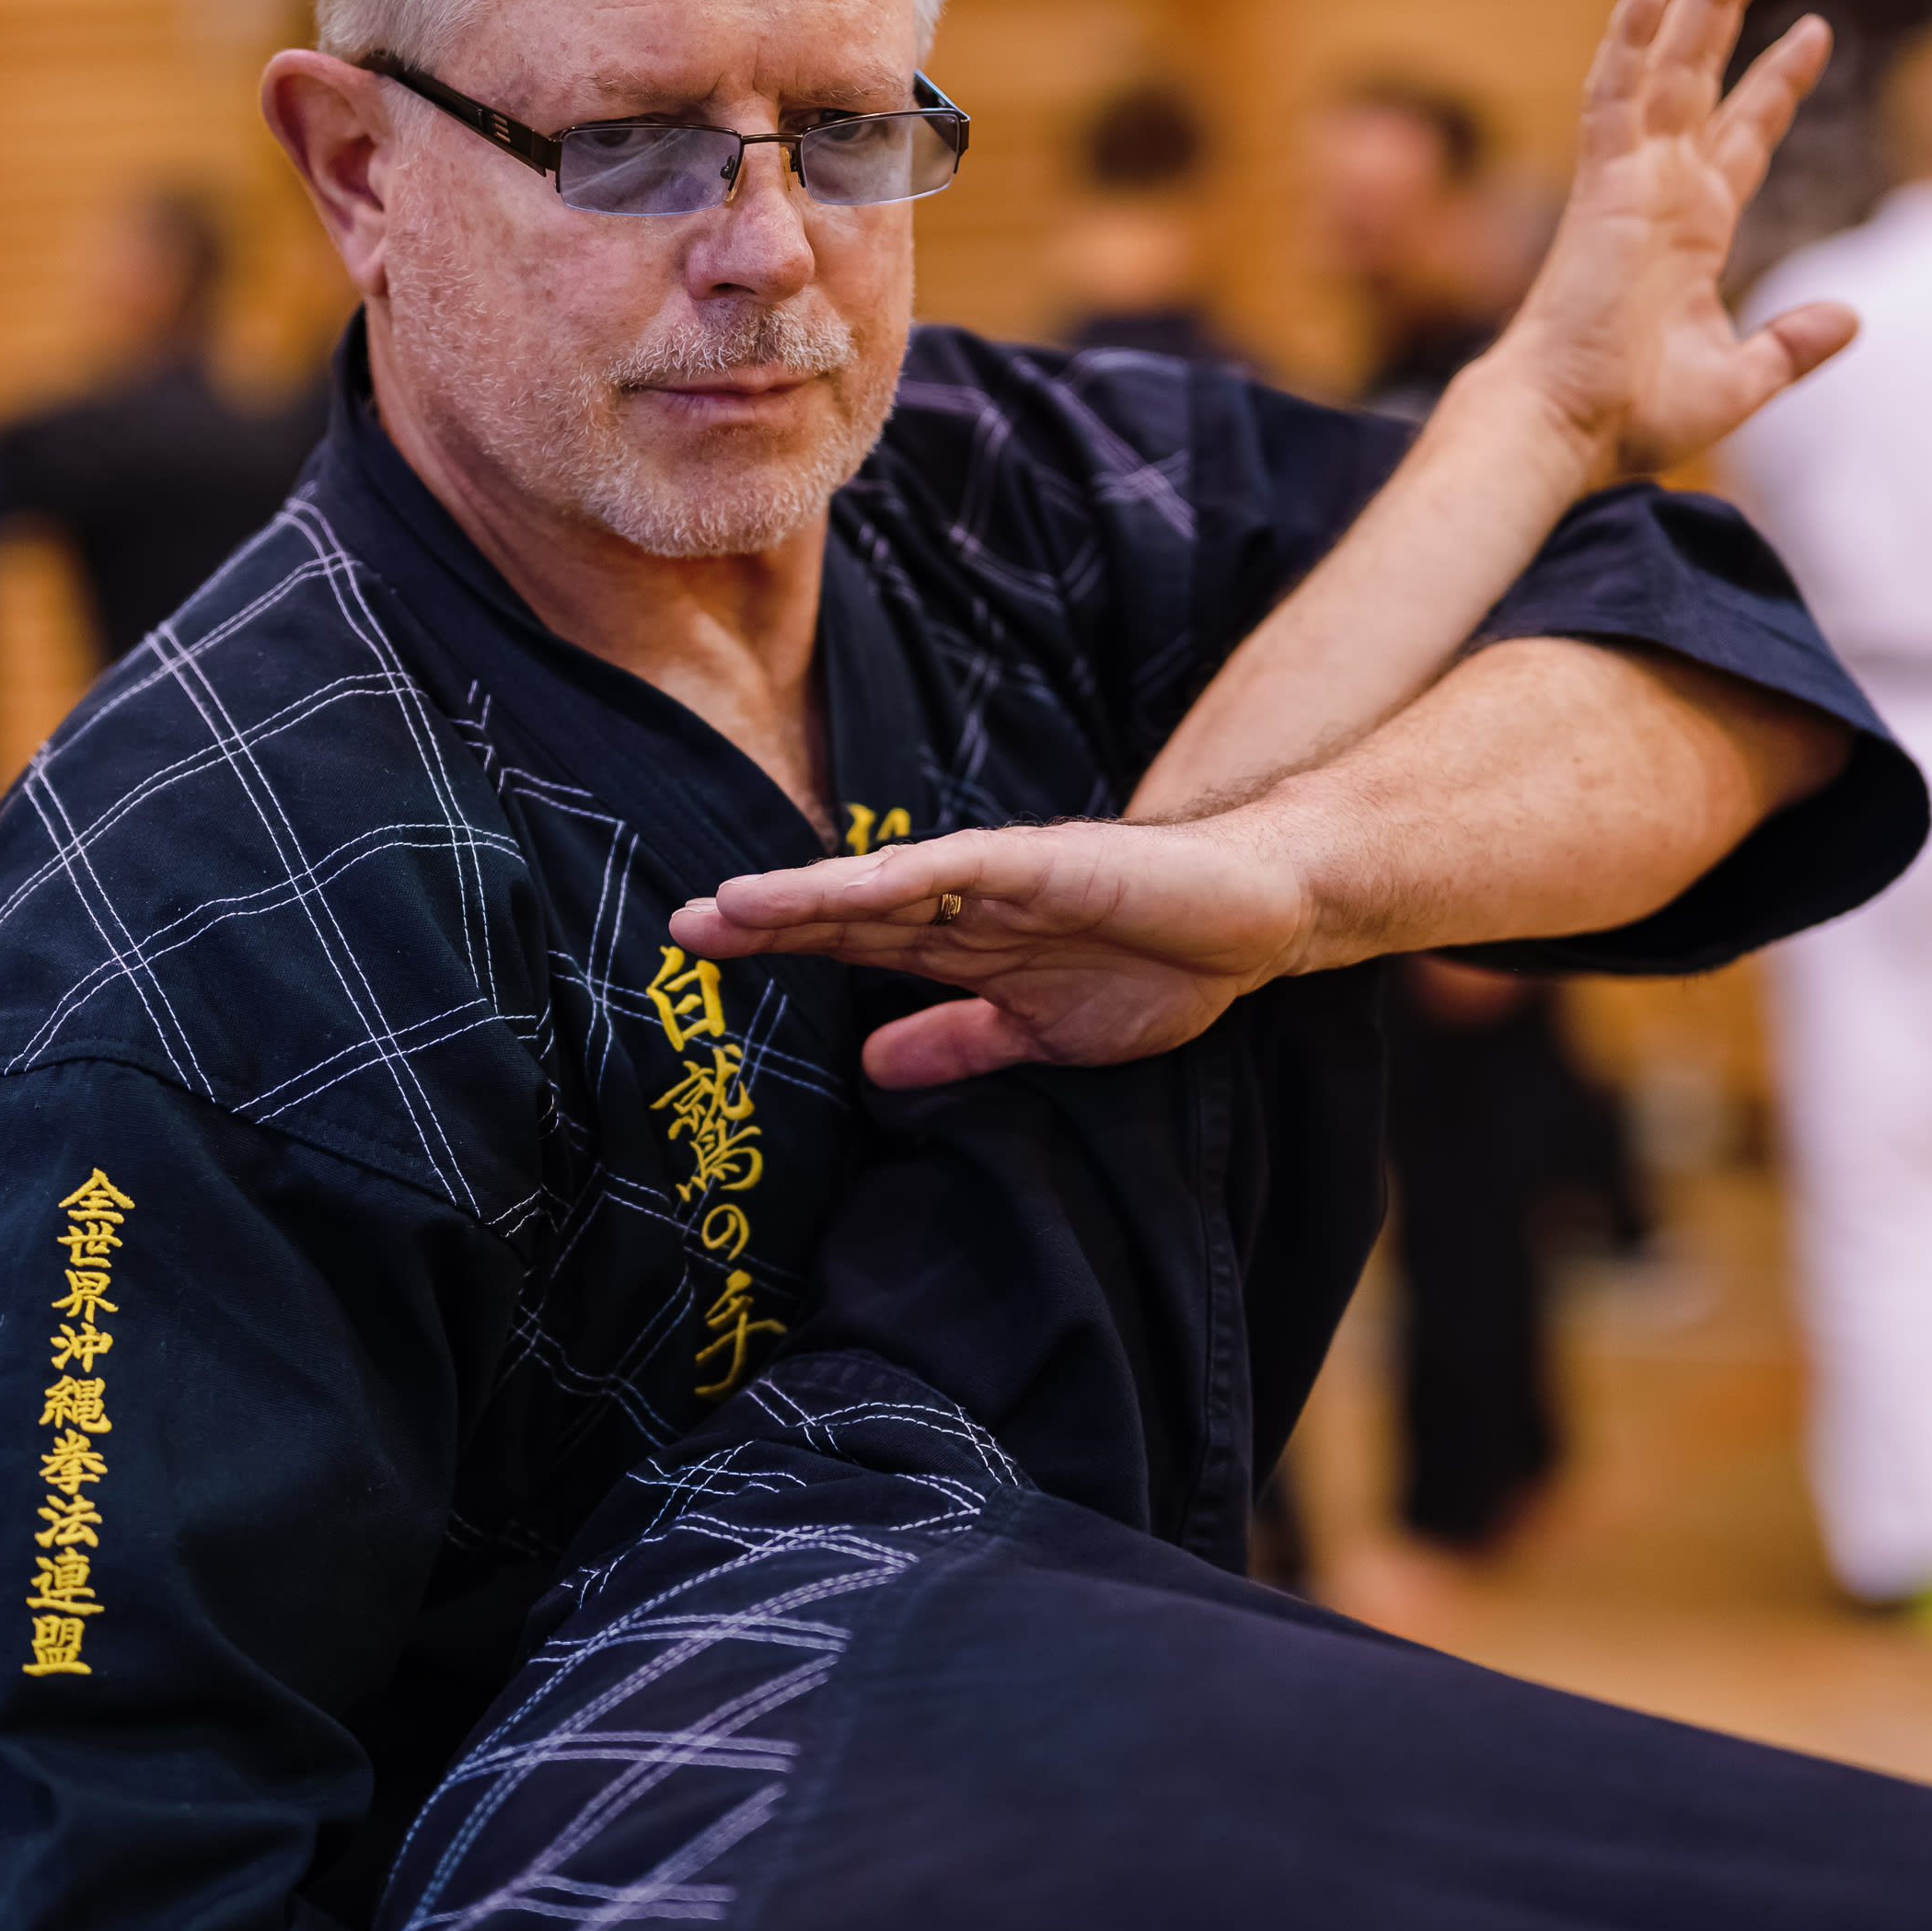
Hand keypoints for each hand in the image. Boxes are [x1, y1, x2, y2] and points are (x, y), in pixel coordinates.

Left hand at [675, 812, 1311, 1086]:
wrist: (1252, 918)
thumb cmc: (1152, 963)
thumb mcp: (1037, 1031)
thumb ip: (955, 1043)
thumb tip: (872, 1067)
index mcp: (961, 944)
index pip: (850, 945)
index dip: (779, 949)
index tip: (699, 961)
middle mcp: (966, 904)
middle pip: (847, 914)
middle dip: (766, 922)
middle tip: (679, 930)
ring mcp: (1004, 880)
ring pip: (886, 888)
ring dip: (810, 897)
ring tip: (734, 907)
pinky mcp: (1049, 863)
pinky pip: (963, 870)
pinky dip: (904, 878)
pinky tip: (847, 891)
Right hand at [1486, 0, 1856, 483]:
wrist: (1568, 428)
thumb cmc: (1633, 416)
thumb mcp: (1740, 378)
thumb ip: (1792, 343)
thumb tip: (1851, 317)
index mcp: (1692, 232)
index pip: (1740, 138)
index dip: (1774, 87)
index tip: (1811, 33)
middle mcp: (1662, 194)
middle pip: (1703, 82)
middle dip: (1729, 12)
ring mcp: (1630, 183)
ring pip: (1667, 71)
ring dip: (1699, 3)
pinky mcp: (1601, 186)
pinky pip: (1613, 98)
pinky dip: (1628, 41)